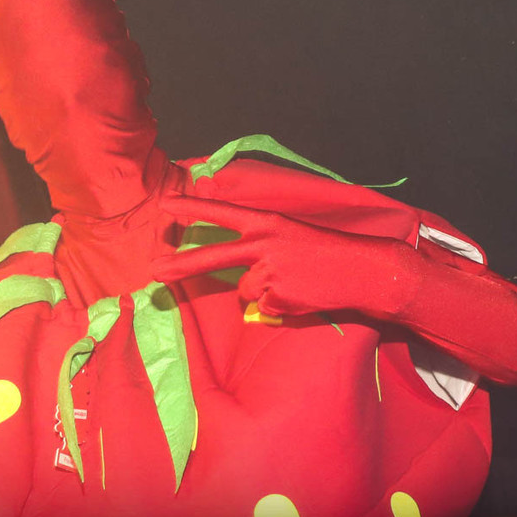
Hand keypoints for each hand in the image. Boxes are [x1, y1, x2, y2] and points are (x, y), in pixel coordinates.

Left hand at [152, 195, 415, 317]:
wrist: (363, 270)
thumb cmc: (323, 252)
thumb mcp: (288, 235)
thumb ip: (257, 246)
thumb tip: (233, 275)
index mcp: (266, 222)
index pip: (222, 214)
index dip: (192, 209)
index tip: (164, 207)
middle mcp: (264, 243)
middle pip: (212, 257)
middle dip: (180, 266)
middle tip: (152, 272)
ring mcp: (270, 271)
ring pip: (245, 291)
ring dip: (263, 292)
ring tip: (293, 282)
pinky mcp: (279, 297)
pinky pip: (264, 309)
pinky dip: (279, 307)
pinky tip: (301, 296)